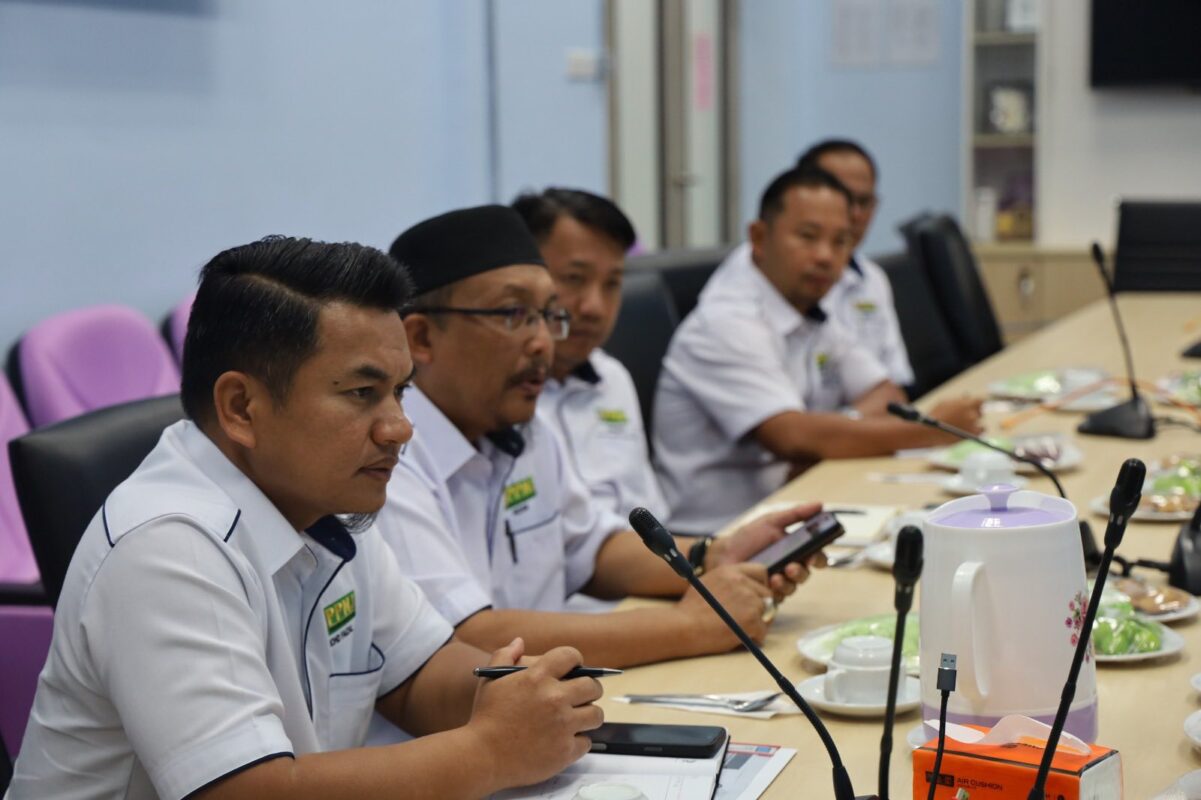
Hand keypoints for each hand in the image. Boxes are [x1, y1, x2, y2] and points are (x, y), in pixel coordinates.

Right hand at [468, 638, 603, 787]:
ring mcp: (562, 725)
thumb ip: (505, 655)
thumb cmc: (486, 717)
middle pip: (592, 686)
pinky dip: (578, 742)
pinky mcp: (565, 751)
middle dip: (589, 689)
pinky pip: (587, 742)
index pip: (570, 656)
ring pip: (596, 714)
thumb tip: (519, 642)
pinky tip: (566, 740)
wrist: (481, 757)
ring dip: (588, 715)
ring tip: (578, 718)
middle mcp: (554, 698)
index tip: (575, 668)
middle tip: (581, 695)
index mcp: (537, 677)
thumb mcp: (490, 679)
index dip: (575, 660)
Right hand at [677, 564, 773, 652]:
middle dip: (761, 607)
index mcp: (730, 571)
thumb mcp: (708, 583)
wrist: (683, 627)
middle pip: (767, 594)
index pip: (761, 571)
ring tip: (740, 630)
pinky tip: (738, 638)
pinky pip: (763, 631)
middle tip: (748, 619)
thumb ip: (729, 582)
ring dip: (758, 623)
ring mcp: (749, 600)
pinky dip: (754, 638)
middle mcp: (742, 582)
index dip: (760, 585)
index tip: (754, 597)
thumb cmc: (691, 610)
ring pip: (768, 613)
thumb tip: (745, 588)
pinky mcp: (752, 619)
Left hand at [707, 503, 825, 599]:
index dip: (819, 558)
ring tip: (776, 576)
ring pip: (794, 586)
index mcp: (794, 550)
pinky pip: (780, 596)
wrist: (724, 554)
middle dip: (801, 572)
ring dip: (788, 582)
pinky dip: (777, 590)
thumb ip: (796, 514)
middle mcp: (790, 566)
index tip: (813, 557)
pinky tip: (769, 582)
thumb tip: (819, 505)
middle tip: (791, 568)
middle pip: (806, 573)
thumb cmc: (747, 538)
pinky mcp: (769, 593)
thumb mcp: (771, 521)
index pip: (816, 556)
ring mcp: (780, 581)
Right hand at [929, 395, 983, 436]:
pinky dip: (977, 431)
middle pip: (980, 411)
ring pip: (980, 422)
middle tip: (968, 414)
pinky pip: (981, 431)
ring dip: (975, 422)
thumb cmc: (935, 415)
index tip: (978, 403)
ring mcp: (973, 426)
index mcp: (967, 404)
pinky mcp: (971, 435)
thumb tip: (967, 396)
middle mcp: (972, 414)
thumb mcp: (945, 402)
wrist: (929, 431)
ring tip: (967, 424)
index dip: (979, 402)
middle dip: (974, 412)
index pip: (982, 400)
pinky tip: (972, 431)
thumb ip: (958, 399)